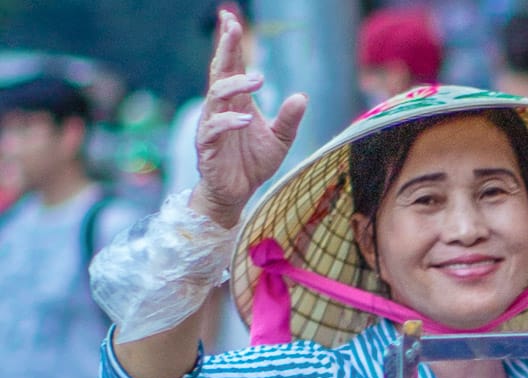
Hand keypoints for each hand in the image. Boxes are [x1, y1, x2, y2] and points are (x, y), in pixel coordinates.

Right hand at [189, 9, 307, 229]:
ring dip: (235, 85)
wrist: (237, 193)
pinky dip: (229, 122)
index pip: (232, 66)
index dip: (230, 43)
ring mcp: (211, 125)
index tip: (231, 18)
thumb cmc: (253, 162)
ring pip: (216, 95)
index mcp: (237, 101)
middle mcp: (221, 108)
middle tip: (235, 29)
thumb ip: (289, 119)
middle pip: (219, 71)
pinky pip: (214, 128)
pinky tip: (246, 120)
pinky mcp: (207, 145)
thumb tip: (302, 97)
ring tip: (259, 81)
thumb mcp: (280, 139)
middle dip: (225, 48)